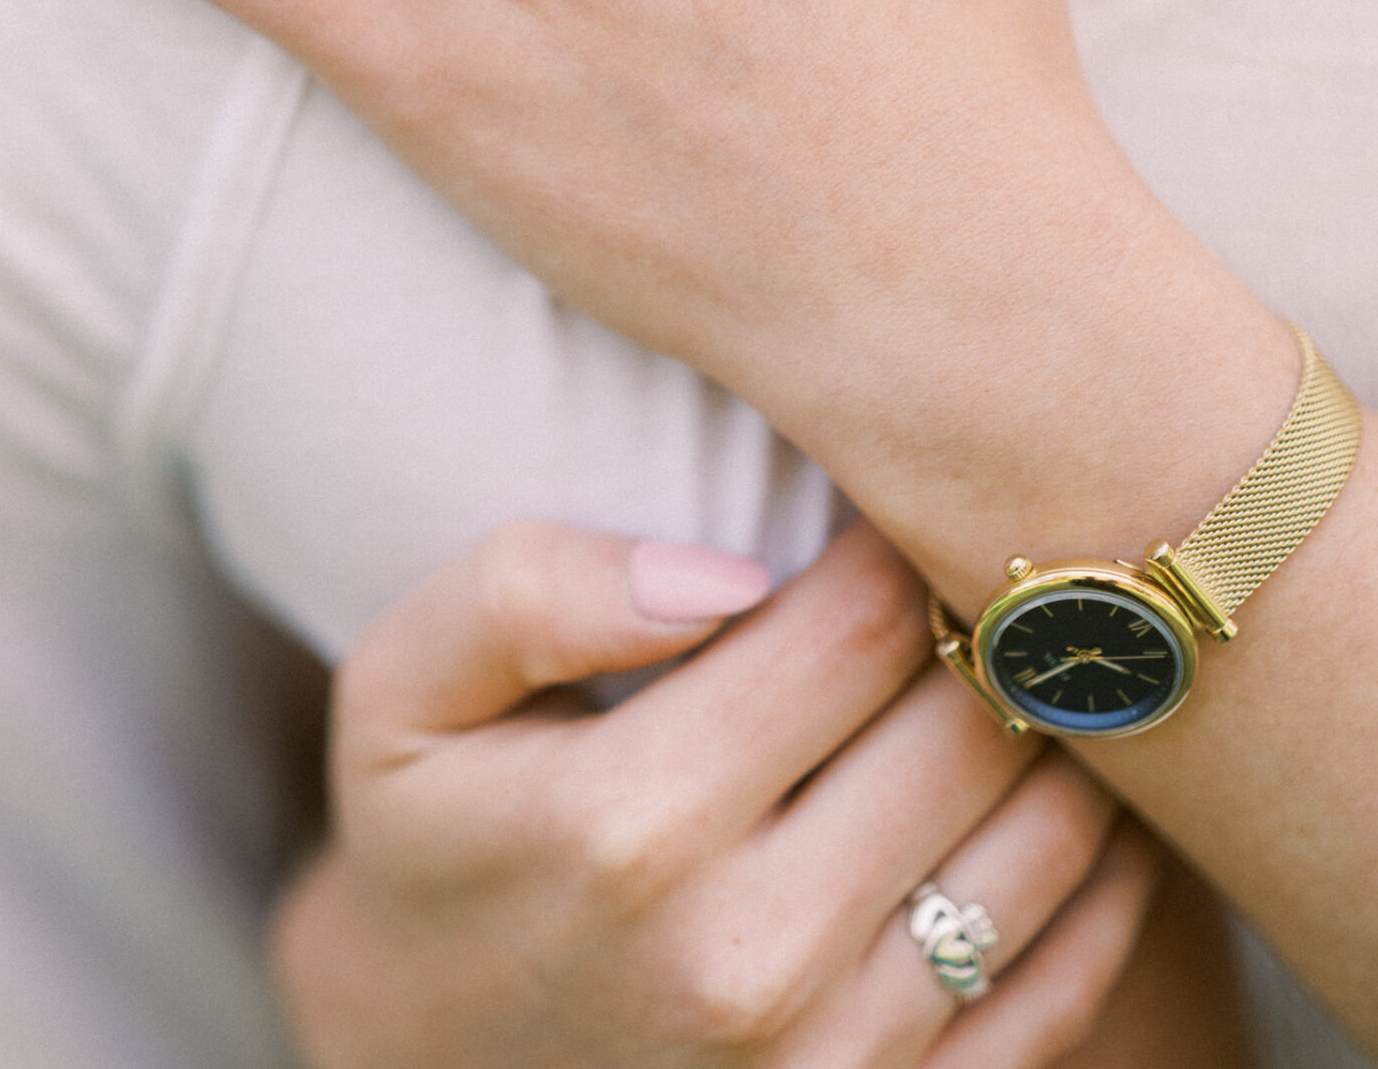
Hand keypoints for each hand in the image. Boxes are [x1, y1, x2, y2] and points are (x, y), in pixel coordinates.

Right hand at [271, 518, 1157, 1068]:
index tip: (880, 490)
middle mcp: (748, 954)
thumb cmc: (436, 840)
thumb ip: (526, 593)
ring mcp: (836, 1059)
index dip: (891, 527)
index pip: (858, 620)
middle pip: (971, 717)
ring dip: (1055, 722)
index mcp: (627, 822)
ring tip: (1016, 653)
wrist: (436, 1068)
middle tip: (966, 557)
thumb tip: (722, 571)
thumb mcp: (401, 693)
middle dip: (984, 612)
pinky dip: (1101, 863)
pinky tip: (1061, 780)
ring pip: (1048, 834)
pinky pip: (1071, 971)